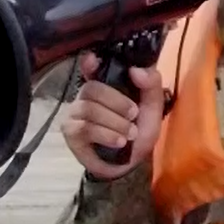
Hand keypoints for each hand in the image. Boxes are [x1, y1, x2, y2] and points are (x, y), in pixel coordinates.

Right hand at [60, 53, 165, 178]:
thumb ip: (151, 85)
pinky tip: (118, 142)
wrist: (131, 163)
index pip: (90, 67)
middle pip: (92, 88)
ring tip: (129, 134)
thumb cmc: (139, 131)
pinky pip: (85, 128)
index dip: (89, 63)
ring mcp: (75, 114)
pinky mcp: (71, 133)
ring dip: (115, 122)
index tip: (94, 60)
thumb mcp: (152, 107)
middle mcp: (85, 96)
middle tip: (134, 115)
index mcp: (104, 85)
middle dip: (117, 102)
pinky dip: (106, 135)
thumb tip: (136, 69)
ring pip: (89, 109)